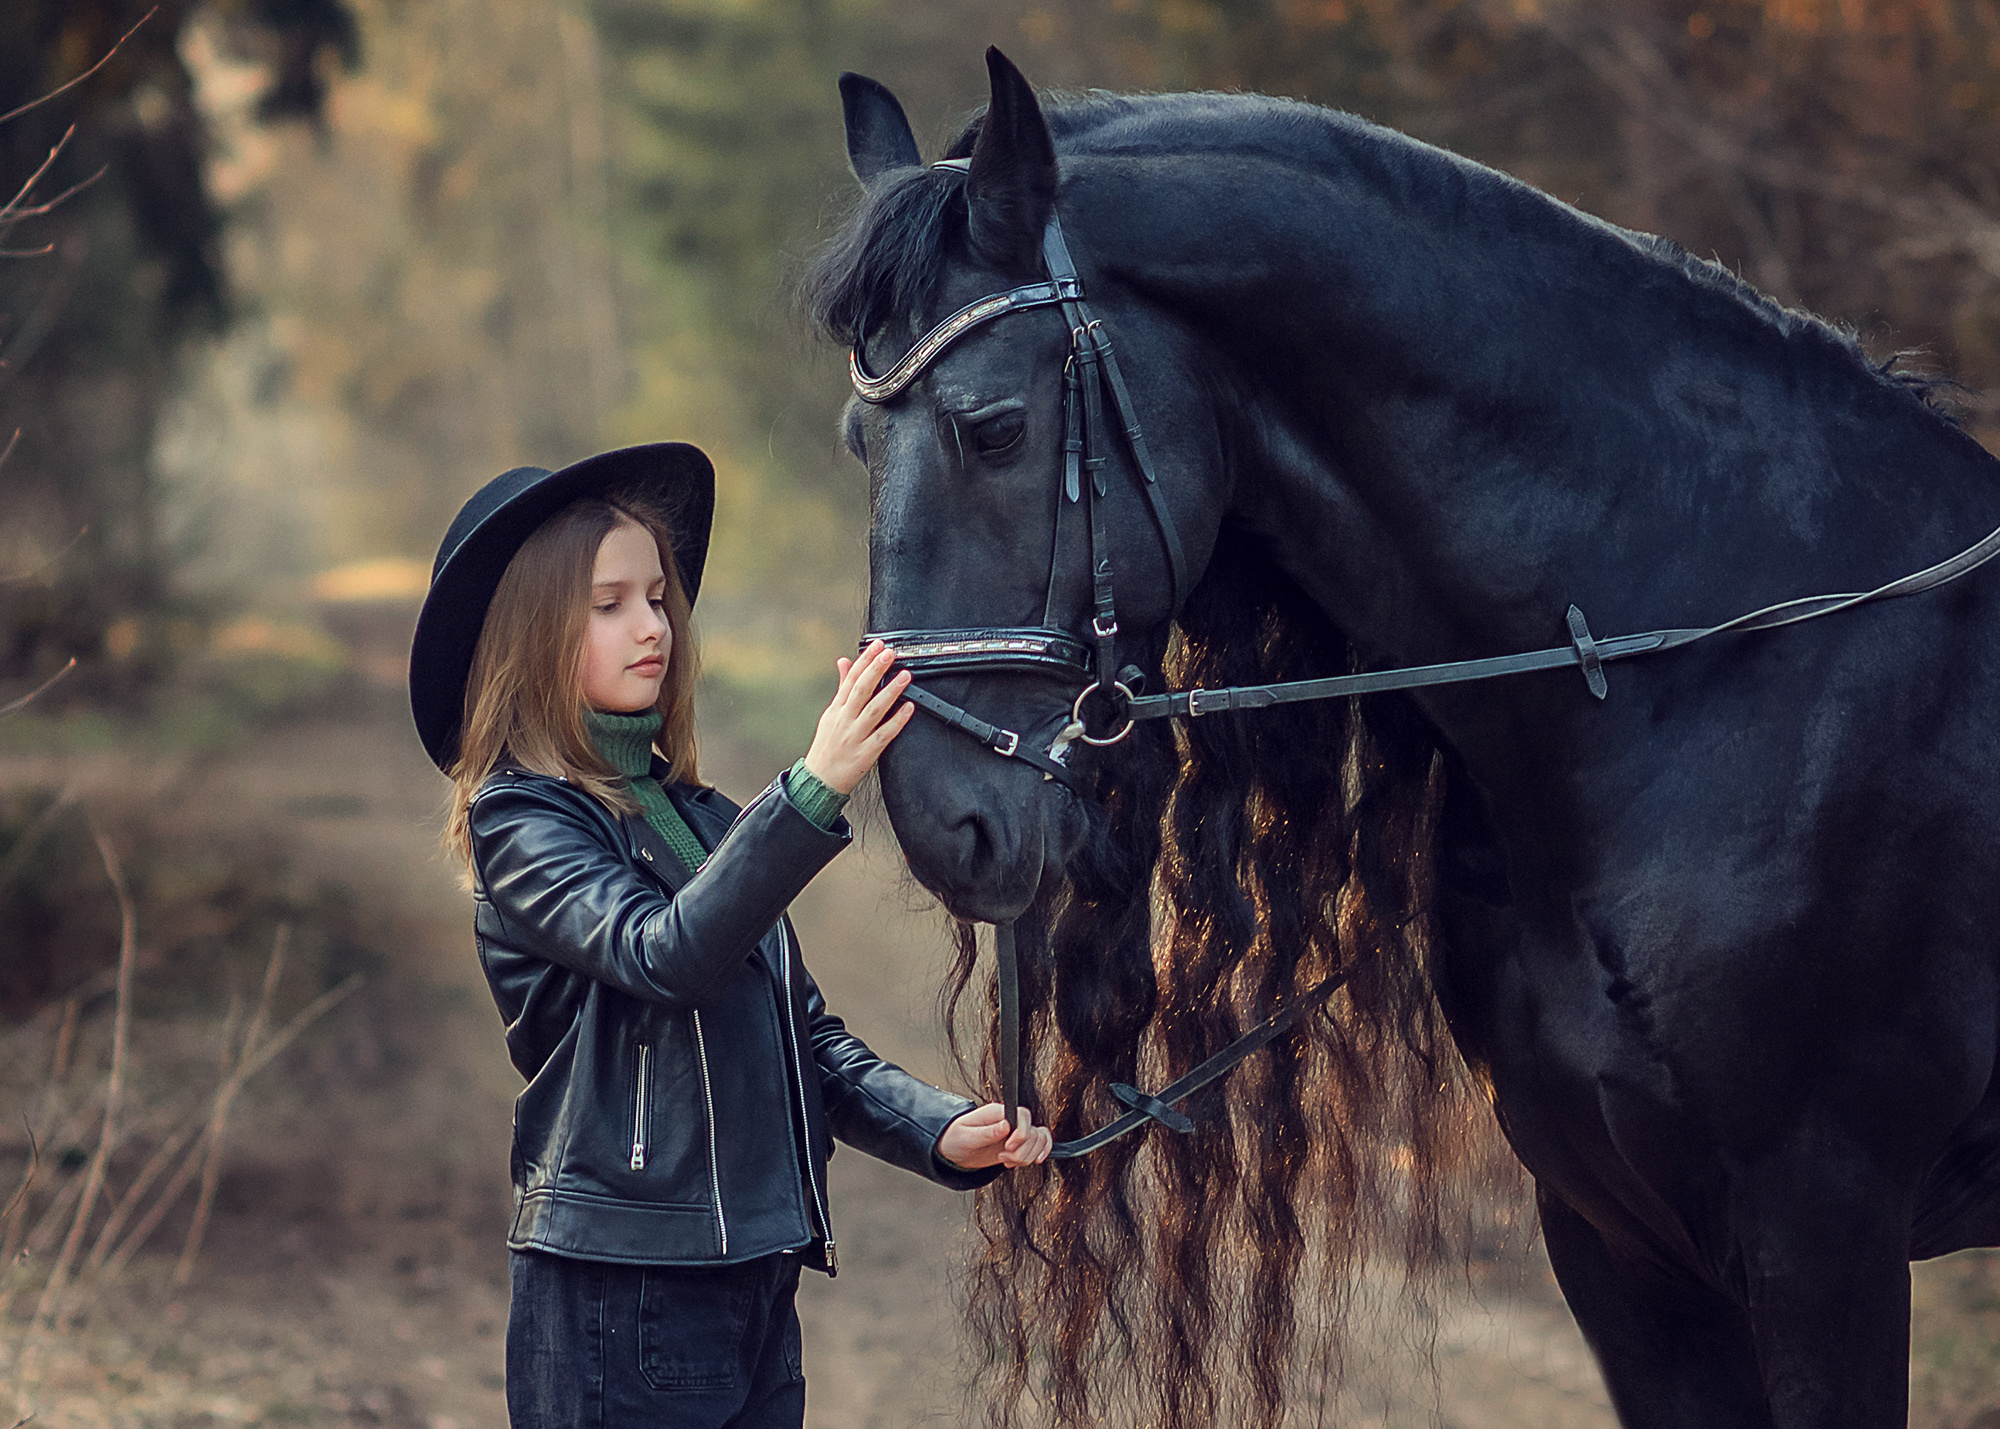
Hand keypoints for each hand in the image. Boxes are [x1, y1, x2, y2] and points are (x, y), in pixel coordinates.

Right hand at [802, 640, 913, 794]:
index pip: (850, 679)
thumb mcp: (830, 714)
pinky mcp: (865, 754)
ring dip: (890, 691)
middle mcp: (844, 720)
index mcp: (836, 709)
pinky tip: (909, 708)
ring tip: (905, 676)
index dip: (865, 660)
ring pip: (873, 710)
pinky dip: (896, 721)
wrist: (819, 780)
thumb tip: (844, 661)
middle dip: (875, 670)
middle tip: (890, 653)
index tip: (878, 645)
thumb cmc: (827, 746)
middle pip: (860, 690)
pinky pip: (883, 735)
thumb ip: (841, 688)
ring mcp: (854, 737)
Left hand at [937, 1104, 1053, 1171]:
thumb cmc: (955, 1139)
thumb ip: (986, 1132)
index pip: (1023, 1115)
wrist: (953, 1149)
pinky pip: (1041, 1143)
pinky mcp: (1018, 1143)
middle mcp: (1010, 1119)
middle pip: (1034, 1132)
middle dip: (1021, 1151)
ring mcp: (1016, 1131)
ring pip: (1039, 1140)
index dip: (1021, 1134)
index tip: (1008, 1147)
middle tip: (1002, 1158)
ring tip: (1007, 1161)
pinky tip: (1028, 1161)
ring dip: (1027, 1156)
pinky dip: (1040, 1153)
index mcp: (997, 1112)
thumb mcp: (965, 1137)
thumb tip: (1005, 1126)